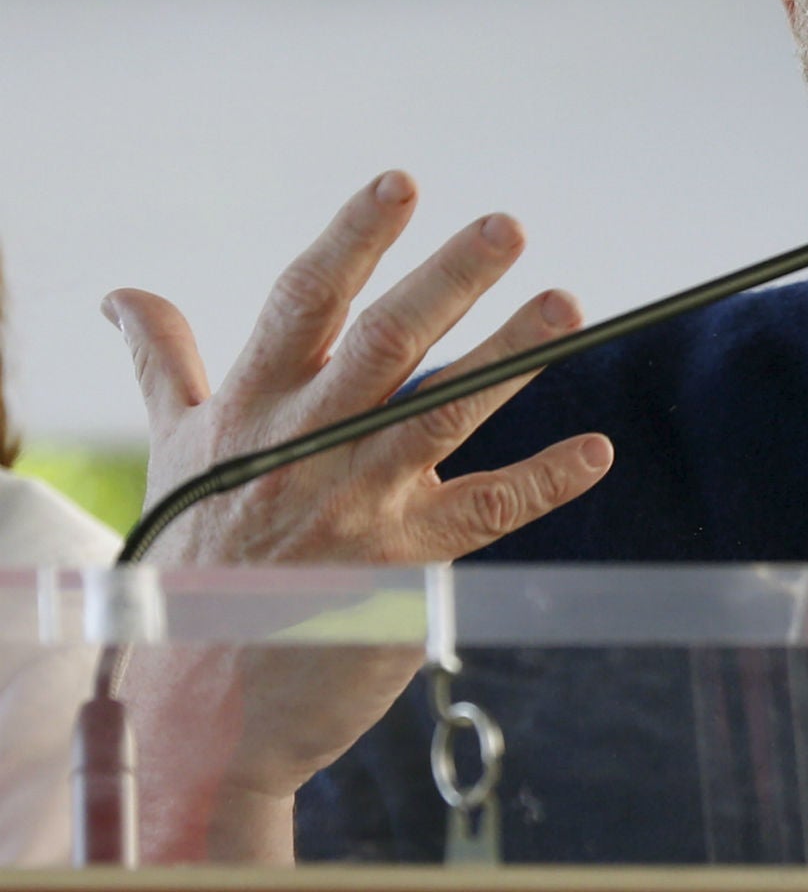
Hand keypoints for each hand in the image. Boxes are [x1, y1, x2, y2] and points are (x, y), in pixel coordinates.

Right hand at [108, 168, 612, 565]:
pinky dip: (544, 481)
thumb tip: (124, 297)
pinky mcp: (404, 569)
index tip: (402, 183)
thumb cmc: (190, 565)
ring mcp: (357, 507)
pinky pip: (485, 514)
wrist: (196, 711)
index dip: (354, 239)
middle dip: (449, 282)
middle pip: (386, 346)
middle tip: (509, 227)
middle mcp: (305, 448)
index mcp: (251, 408)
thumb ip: (166, 367)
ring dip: (510, 357)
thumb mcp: (174, 456)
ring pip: (443, 414)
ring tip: (565, 304)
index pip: (305, 302)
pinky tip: (596, 451)